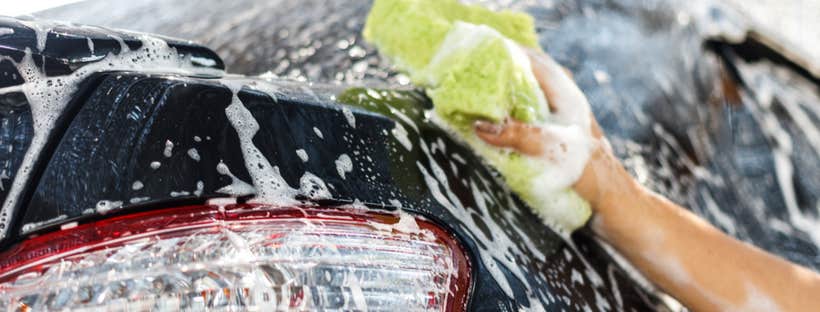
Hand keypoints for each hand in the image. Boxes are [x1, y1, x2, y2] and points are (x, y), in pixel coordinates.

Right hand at [474, 49, 638, 210]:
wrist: (612, 203)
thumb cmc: (589, 173)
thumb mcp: (552, 150)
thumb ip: (518, 135)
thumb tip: (479, 125)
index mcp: (565, 92)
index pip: (529, 59)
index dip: (502, 52)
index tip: (473, 52)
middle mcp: (563, 98)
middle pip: (525, 72)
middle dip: (498, 70)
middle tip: (467, 74)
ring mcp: (559, 116)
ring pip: (526, 92)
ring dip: (502, 92)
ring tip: (473, 95)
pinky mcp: (555, 135)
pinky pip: (526, 113)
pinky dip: (508, 112)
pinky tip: (492, 123)